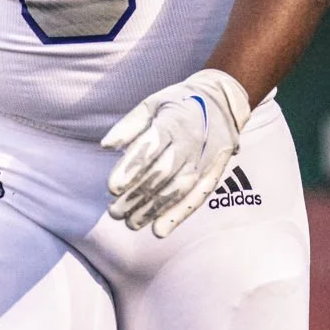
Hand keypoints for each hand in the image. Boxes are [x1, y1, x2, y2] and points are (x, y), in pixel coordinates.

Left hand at [99, 69, 250, 238]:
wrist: (223, 100)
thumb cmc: (179, 101)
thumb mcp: (153, 103)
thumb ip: (130, 125)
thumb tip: (106, 146)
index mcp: (173, 122)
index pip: (150, 149)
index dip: (131, 169)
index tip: (112, 187)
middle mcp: (191, 143)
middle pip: (161, 175)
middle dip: (136, 196)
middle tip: (114, 212)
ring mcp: (204, 160)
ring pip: (177, 190)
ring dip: (153, 210)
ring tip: (130, 223)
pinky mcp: (213, 173)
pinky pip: (196, 197)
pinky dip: (178, 215)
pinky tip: (160, 230)